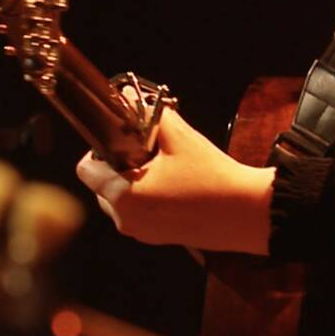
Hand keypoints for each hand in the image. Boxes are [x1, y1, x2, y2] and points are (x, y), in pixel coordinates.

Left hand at [74, 106, 274, 255]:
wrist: (247, 213)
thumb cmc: (213, 177)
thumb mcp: (180, 138)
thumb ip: (150, 115)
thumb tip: (129, 97)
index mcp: (124, 196)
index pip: (87, 169)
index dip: (101, 148)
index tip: (126, 140)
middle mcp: (126, 220)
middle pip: (102, 185)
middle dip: (120, 166)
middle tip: (150, 153)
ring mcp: (141, 233)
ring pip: (120, 199)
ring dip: (134, 182)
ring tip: (167, 170)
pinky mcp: (157, 239)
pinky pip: (139, 213)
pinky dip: (149, 198)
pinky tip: (177, 186)